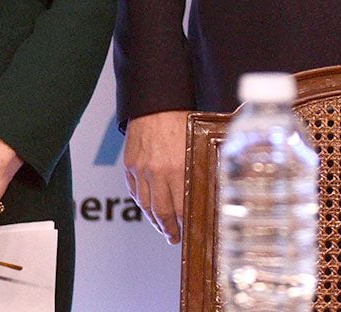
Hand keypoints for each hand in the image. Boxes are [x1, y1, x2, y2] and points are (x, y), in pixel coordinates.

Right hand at [123, 110, 190, 243]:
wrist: (155, 102)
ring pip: (146, 205)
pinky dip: (142, 203)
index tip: (190, 231)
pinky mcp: (129, 165)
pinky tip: (149, 208)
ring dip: (155, 221)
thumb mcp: (197, 142)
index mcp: (178, 167)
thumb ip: (200, 166)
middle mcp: (157, 172)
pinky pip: (134, 191)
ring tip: (163, 229)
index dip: (186, 223)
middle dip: (169, 229)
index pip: (182, 207)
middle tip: (175, 238)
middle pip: (162, 212)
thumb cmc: (180, 118)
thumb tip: (211, 186)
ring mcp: (141, 170)